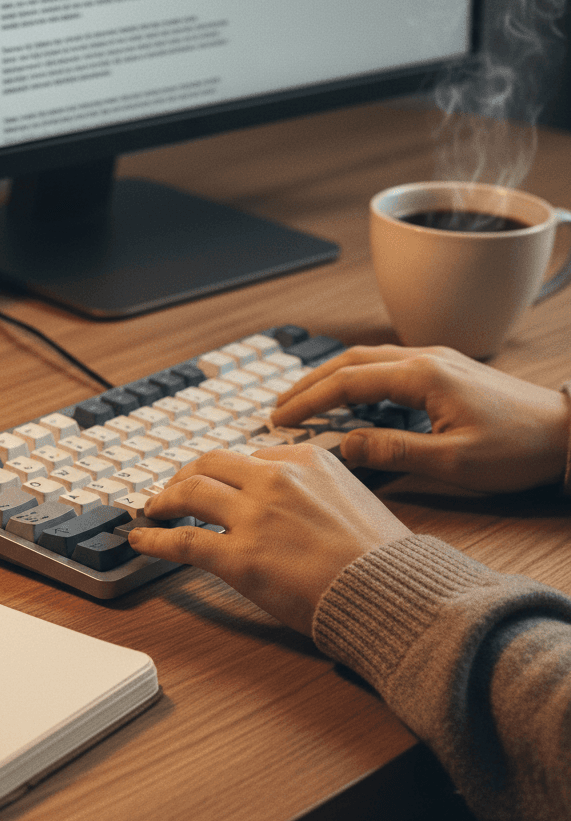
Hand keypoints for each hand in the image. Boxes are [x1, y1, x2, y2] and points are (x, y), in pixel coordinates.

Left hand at [128, 447, 409, 635]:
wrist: (390, 592)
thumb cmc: (380, 556)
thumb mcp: (352, 497)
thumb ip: (313, 487)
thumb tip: (284, 497)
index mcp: (306, 459)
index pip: (248, 457)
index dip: (224, 473)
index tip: (213, 483)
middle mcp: (275, 479)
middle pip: (209, 464)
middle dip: (184, 475)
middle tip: (172, 490)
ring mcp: (254, 516)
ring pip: (189, 492)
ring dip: (163, 499)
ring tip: (152, 509)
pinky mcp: (239, 557)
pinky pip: (182, 540)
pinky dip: (154, 538)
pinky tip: (140, 540)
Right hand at [272, 345, 570, 492]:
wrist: (569, 432)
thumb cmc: (518, 449)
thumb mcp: (453, 462)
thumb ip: (394, 451)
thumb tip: (345, 446)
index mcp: (423, 376)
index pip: (347, 382)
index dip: (308, 401)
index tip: (279, 420)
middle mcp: (426, 359)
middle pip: (350, 361)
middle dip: (309, 383)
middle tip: (278, 407)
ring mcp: (437, 361)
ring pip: (367, 359)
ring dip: (330, 377)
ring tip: (303, 399)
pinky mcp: (446, 370)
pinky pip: (386, 365)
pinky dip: (355, 377)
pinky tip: (348, 396)